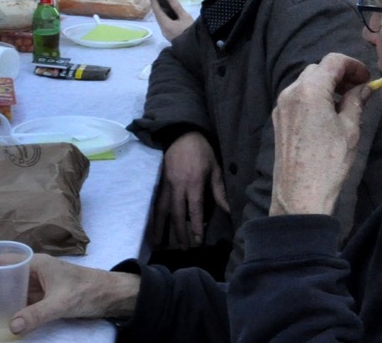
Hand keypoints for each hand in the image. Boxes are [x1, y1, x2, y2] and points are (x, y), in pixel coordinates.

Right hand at [0, 254, 139, 335]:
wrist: (110, 295)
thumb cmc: (86, 291)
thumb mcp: (61, 303)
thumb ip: (36, 314)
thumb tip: (11, 326)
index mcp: (34, 263)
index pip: (2, 262)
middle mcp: (33, 270)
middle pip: (4, 279)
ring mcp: (39, 283)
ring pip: (12, 291)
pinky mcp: (45, 296)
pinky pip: (22, 301)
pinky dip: (12, 310)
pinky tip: (6, 322)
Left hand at [148, 0, 192, 39]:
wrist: (195, 46)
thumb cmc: (191, 30)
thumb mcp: (185, 17)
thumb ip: (176, 7)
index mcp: (166, 25)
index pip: (157, 11)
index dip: (154, 1)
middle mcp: (163, 29)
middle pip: (157, 16)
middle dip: (157, 5)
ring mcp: (165, 33)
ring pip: (160, 20)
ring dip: (160, 11)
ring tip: (162, 1)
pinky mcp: (168, 35)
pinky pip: (164, 24)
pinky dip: (164, 16)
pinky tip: (168, 12)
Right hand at [152, 130, 227, 248]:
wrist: (180, 133)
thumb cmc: (201, 151)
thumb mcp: (215, 168)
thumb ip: (219, 191)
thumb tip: (228, 210)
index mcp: (193, 182)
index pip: (194, 210)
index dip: (196, 226)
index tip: (197, 241)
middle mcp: (177, 185)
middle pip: (176, 214)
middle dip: (179, 233)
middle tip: (183, 248)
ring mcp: (165, 184)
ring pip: (161, 209)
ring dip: (160, 227)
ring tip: (159, 243)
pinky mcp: (158, 181)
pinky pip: (155, 201)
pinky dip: (154, 215)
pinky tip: (152, 225)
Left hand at [270, 53, 372, 216]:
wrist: (300, 192)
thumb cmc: (329, 161)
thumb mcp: (350, 129)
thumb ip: (356, 102)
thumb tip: (363, 88)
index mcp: (309, 90)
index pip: (332, 61)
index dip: (353, 65)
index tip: (367, 78)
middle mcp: (290, 92)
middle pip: (317, 69)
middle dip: (339, 74)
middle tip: (359, 89)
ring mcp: (281, 105)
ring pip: (305, 82)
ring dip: (326, 85)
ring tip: (346, 102)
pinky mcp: (278, 118)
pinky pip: (297, 97)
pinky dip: (313, 97)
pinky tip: (328, 113)